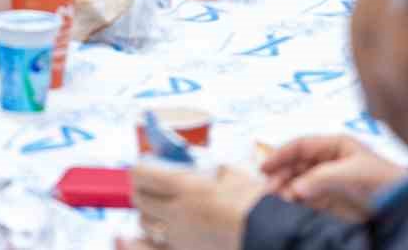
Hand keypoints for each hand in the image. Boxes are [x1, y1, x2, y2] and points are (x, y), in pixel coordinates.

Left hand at [127, 163, 266, 249]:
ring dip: (146, 213)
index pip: (143, 175)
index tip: (142, 166)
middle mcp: (176, 213)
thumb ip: (209, 167)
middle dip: (140, 190)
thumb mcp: (231, 172)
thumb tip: (197, 164)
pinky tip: (146, 235)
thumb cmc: (254, 203)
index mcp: (185, 187)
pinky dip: (146, 240)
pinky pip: (153, 247)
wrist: (268, 234)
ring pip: (145, 224)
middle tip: (147, 185)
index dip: (139, 169)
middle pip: (140, 200)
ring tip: (156, 207)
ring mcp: (179, 237)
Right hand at [262, 135, 406, 222]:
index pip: (302, 145)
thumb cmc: (386, 182)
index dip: (281, 154)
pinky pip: (307, 199)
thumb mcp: (353, 174)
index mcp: (336, 145)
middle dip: (282, 175)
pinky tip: (290, 208)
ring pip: (300, 182)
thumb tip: (295, 188)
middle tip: (270, 190)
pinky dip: (296, 203)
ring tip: (279, 201)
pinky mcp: (332, 202)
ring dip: (287, 190)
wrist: (406, 208)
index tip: (264, 168)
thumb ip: (322, 178)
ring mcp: (330, 182)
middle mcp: (330, 161)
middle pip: (297, 164)